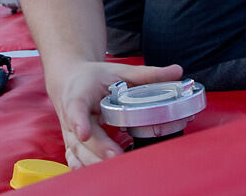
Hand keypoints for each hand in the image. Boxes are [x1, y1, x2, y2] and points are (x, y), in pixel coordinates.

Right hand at [49, 60, 182, 167]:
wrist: (68, 80)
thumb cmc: (93, 77)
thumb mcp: (119, 71)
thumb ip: (147, 74)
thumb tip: (177, 72)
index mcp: (80, 94)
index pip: (76, 108)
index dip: (79, 121)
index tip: (84, 133)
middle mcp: (71, 117)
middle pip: (81, 138)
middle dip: (99, 149)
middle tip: (117, 157)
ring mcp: (71, 133)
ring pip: (78, 153)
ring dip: (94, 163)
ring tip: (117, 170)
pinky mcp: (72, 145)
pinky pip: (75, 161)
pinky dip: (85, 169)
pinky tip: (103, 175)